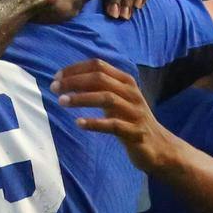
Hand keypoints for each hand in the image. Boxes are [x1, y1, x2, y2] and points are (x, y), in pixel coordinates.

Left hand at [52, 59, 178, 173]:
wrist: (158, 146)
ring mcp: (135, 112)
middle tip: (54, 88)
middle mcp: (131, 93)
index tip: (57, 77)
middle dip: (75, 81)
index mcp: (126, 81)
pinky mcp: (135, 132)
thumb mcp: (118, 100)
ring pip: (107, 98)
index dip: (76, 69)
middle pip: (100, 79)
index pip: (98, 66)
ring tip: (62, 102)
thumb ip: (100, 88)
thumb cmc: (131, 121)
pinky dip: (95, 123)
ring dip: (82, 98)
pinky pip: (113, 125)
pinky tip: (79, 123)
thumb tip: (69, 80)